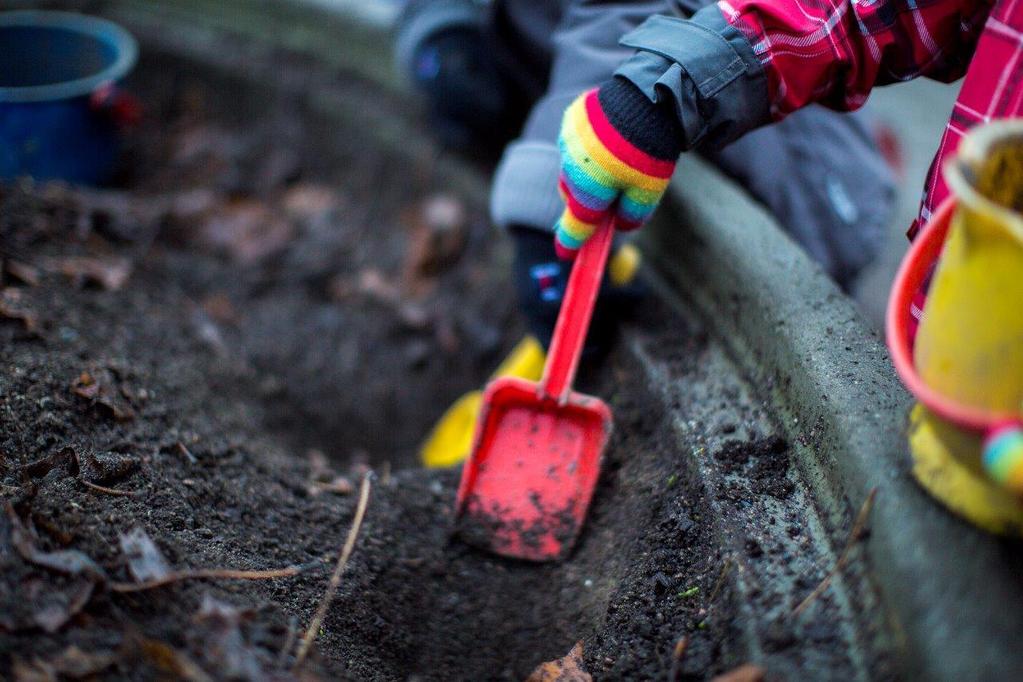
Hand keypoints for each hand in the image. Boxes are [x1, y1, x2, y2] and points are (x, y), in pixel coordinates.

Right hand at [554, 78, 681, 258]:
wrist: (649, 97)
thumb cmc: (649, 150)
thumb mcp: (649, 191)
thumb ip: (633, 215)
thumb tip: (621, 224)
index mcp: (588, 192)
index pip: (575, 226)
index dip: (570, 243)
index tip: (565, 253)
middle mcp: (570, 169)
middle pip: (574, 196)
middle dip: (587, 201)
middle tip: (608, 199)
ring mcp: (567, 142)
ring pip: (573, 168)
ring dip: (588, 172)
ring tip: (616, 161)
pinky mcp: (571, 120)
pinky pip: (575, 143)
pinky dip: (588, 147)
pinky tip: (610, 139)